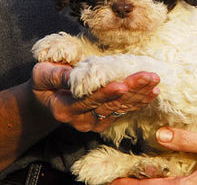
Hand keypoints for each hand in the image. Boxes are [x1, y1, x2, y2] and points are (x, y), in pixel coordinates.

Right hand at [31, 62, 159, 131]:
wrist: (46, 101)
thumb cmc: (44, 83)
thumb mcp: (42, 74)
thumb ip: (56, 75)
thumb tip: (72, 74)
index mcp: (64, 108)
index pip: (89, 100)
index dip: (107, 93)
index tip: (123, 85)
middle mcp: (81, 120)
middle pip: (110, 104)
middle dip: (132, 89)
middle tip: (150, 76)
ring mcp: (94, 123)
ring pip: (121, 108)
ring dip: (140, 95)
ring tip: (155, 81)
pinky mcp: (103, 120)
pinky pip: (123, 111)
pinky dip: (139, 102)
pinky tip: (152, 92)